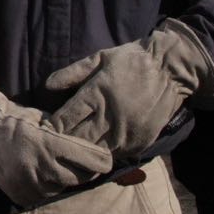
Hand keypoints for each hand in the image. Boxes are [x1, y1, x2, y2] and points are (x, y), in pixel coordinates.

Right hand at [0, 82, 111, 207]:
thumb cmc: (18, 121)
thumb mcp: (45, 120)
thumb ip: (66, 135)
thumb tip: (93, 146)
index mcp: (51, 143)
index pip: (91, 159)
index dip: (102, 160)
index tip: (106, 159)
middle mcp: (43, 165)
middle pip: (80, 178)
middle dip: (85, 171)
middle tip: (83, 165)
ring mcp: (31, 183)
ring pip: (62, 188)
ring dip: (63, 180)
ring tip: (55, 167)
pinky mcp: (21, 194)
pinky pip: (44, 196)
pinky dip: (46, 188)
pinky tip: (40, 175)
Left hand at [45, 20, 213, 157]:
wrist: (169, 68)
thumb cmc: (130, 60)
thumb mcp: (99, 58)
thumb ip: (72, 73)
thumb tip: (47, 85)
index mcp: (96, 93)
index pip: (65, 119)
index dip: (52, 126)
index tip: (44, 129)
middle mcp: (110, 116)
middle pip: (78, 139)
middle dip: (64, 142)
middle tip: (54, 144)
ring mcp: (126, 131)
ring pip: (96, 151)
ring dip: (83, 151)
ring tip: (72, 152)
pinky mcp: (140, 141)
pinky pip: (116, 154)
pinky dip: (104, 154)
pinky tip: (96, 152)